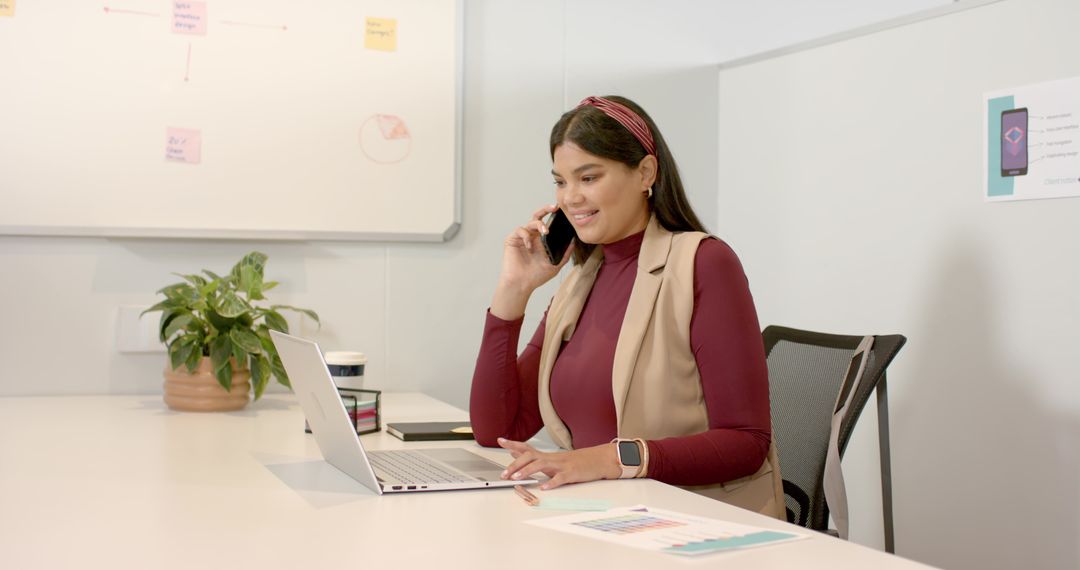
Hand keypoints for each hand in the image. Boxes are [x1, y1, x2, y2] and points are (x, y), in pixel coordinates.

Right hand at [490, 205, 574, 319]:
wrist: (521, 284)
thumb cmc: (536, 276)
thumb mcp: (555, 265)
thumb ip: (565, 254)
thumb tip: (573, 242)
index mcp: (541, 241)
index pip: (547, 224)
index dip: (553, 217)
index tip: (562, 211)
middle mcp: (532, 237)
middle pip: (538, 217)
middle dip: (546, 209)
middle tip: (554, 207)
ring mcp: (522, 238)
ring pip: (530, 222)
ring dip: (539, 224)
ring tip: (545, 231)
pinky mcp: (512, 240)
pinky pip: (520, 230)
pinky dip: (526, 235)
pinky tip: (529, 245)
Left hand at [497, 437, 620, 490]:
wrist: (598, 460)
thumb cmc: (575, 462)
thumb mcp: (553, 458)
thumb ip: (534, 457)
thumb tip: (515, 453)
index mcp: (547, 455)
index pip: (527, 447)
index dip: (513, 443)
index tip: (500, 440)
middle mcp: (552, 458)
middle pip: (530, 456)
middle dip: (515, 465)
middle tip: (504, 474)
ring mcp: (562, 465)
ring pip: (542, 465)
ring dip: (527, 471)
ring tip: (517, 478)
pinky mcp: (571, 473)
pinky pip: (560, 478)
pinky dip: (551, 482)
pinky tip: (543, 487)